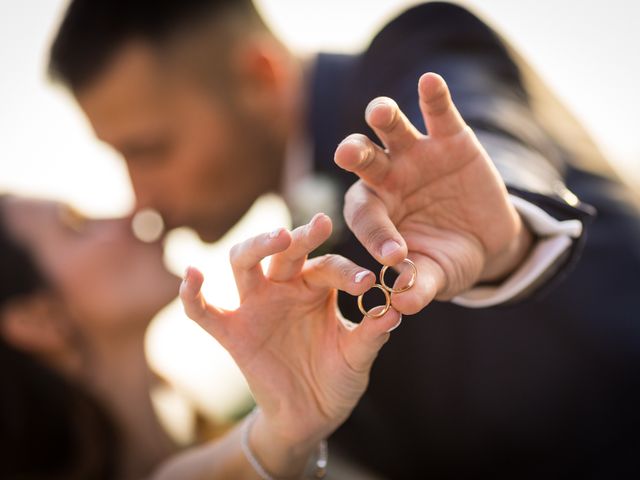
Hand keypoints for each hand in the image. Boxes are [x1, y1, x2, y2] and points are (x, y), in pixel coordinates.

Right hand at [179, 213, 399, 476]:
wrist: (311, 416)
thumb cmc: (336, 379)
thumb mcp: (356, 358)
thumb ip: (371, 335)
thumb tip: (395, 312)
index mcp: (317, 288)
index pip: (329, 267)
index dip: (348, 273)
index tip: (369, 284)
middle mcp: (284, 288)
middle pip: (285, 252)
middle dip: (300, 236)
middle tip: (319, 225)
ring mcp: (255, 307)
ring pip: (245, 263)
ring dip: (256, 246)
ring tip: (276, 238)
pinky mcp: (232, 333)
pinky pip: (204, 311)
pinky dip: (193, 295)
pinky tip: (191, 275)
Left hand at [334, 72, 532, 313]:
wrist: (484, 241)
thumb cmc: (447, 259)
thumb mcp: (436, 276)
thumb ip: (419, 285)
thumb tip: (403, 304)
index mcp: (376, 212)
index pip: (366, 216)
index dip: (377, 234)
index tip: (395, 256)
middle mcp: (388, 178)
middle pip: (363, 161)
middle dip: (355, 156)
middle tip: (346, 154)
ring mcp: (416, 155)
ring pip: (391, 130)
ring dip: (384, 118)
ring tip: (380, 112)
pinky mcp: (450, 138)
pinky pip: (438, 113)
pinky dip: (434, 97)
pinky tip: (430, 81)